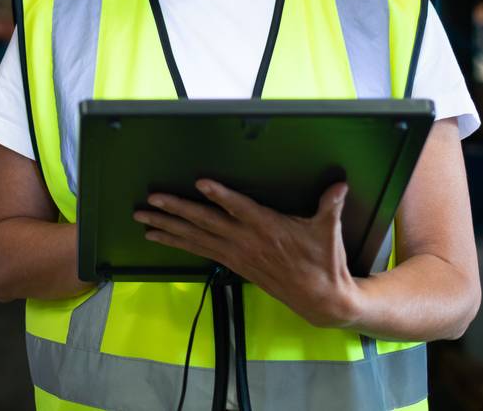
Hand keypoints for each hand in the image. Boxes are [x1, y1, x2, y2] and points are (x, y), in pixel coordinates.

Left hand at [134, 180, 363, 329]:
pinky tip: (158, 237)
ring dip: (167, 227)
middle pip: (205, 222)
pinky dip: (176, 243)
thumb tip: (339, 184)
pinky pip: (198, 251)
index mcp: (268, 228)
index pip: (241, 208)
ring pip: (196, 238)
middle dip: (176, 210)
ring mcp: (236, 254)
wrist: (320, 299)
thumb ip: (329, 204)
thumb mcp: (327, 231)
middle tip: (151, 201)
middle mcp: (246, 241)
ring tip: (143, 219)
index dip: (221, 196)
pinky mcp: (232, 263)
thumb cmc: (324, 261)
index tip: (201, 184)